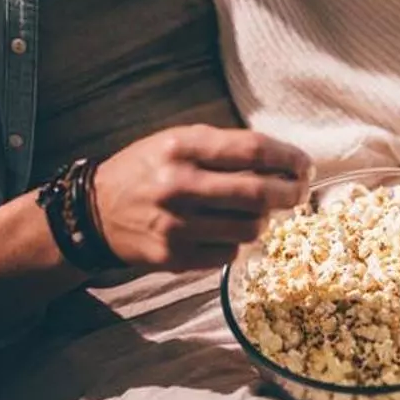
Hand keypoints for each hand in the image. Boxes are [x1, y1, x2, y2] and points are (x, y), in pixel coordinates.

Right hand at [94, 125, 310, 270]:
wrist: (95, 212)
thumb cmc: (147, 170)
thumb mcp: (178, 142)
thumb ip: (226, 149)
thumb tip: (283, 163)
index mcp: (182, 148)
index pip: (253, 150)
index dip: (289, 158)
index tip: (305, 165)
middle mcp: (179, 186)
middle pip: (259, 193)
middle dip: (291, 193)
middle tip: (299, 192)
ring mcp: (177, 225)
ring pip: (251, 228)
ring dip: (264, 220)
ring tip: (256, 212)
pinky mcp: (175, 257)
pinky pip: (230, 253)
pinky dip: (237, 242)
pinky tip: (227, 231)